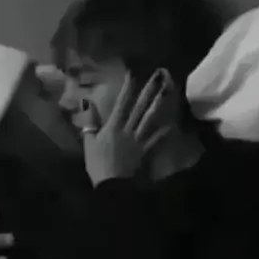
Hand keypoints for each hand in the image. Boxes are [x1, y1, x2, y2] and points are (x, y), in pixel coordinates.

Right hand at [82, 69, 172, 185]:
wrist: (110, 184)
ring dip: (156, 106)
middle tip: (157, 78)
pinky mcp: (143, 151)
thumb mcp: (88, 142)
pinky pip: (153, 141)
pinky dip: (161, 133)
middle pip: (138, 108)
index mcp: (113, 126)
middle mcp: (127, 129)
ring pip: (148, 120)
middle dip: (147, 92)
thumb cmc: (96, 163)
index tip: (133, 74)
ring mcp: (137, 140)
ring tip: (164, 94)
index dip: (127, 89)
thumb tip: (89, 103)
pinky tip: (169, 126)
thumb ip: (90, 122)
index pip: (121, 104)